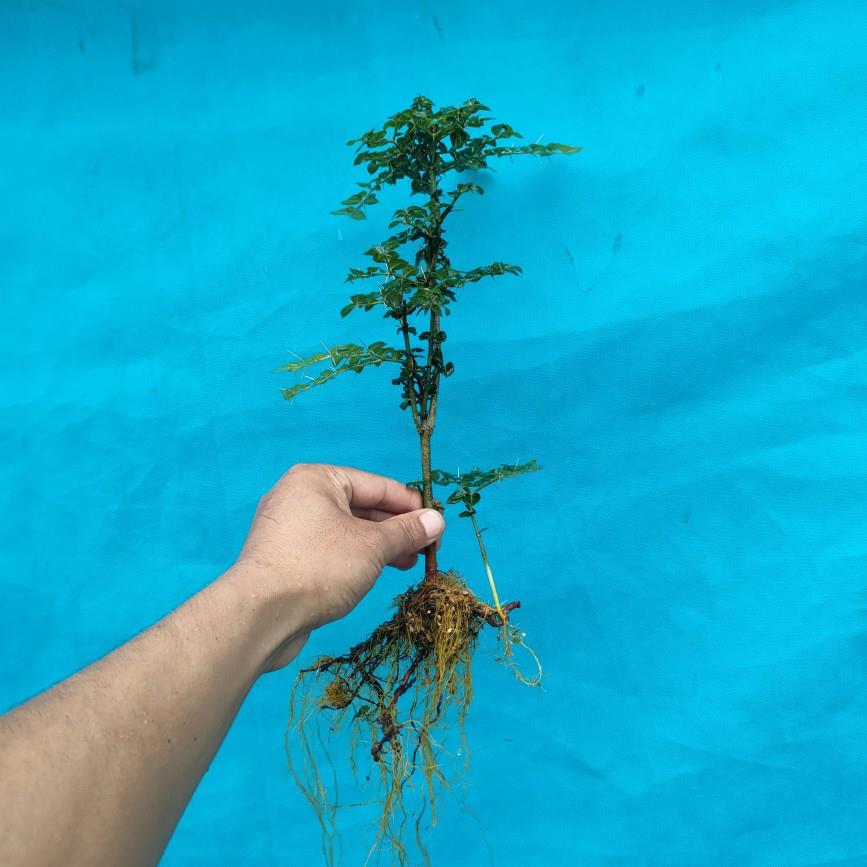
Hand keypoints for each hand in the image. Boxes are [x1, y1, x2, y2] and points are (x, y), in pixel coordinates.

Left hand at [228, 463, 444, 669]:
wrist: (260, 615)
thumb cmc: (318, 568)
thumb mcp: (372, 546)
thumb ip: (406, 532)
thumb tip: (437, 521)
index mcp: (316, 480)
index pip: (376, 485)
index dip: (411, 505)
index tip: (437, 525)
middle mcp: (298, 497)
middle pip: (360, 507)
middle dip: (396, 529)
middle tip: (427, 549)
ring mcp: (288, 529)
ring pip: (345, 531)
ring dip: (378, 546)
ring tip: (408, 564)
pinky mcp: (284, 557)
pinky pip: (328, 549)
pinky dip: (354, 558)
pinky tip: (375, 574)